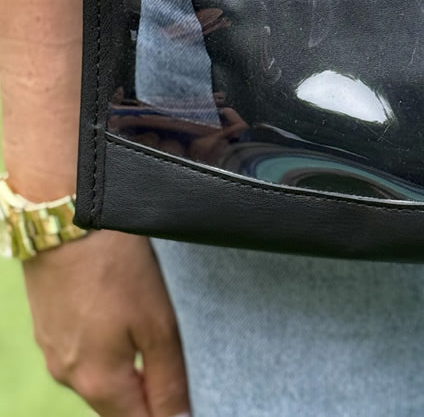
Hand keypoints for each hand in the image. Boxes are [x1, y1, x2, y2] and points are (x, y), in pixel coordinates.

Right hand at [23, 230, 189, 416]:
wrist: (64, 221)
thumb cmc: (115, 267)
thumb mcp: (157, 324)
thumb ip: (168, 379)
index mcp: (97, 382)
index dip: (166, 415)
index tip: (181, 401)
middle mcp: (68, 376)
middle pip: (117, 404)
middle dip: (146, 393)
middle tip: (170, 360)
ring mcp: (52, 351)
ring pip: (99, 376)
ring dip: (126, 367)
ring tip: (146, 327)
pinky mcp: (47, 327)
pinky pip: (82, 351)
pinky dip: (105, 344)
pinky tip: (118, 314)